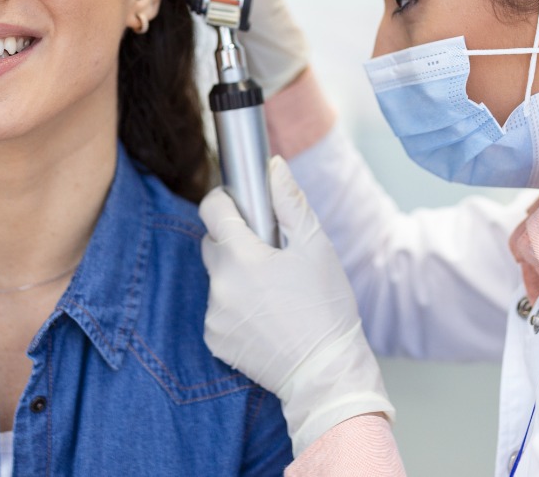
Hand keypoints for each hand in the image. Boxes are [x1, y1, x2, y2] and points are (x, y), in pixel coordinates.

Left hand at [199, 157, 393, 453]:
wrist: (325, 372)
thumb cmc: (326, 308)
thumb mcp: (316, 247)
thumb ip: (290, 202)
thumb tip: (274, 166)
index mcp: (241, 256)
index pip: (212, 210)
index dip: (225, 202)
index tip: (241, 205)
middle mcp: (219, 284)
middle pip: (213, 245)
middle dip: (235, 242)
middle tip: (270, 255)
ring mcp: (214, 315)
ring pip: (218, 279)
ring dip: (237, 277)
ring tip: (274, 293)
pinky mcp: (215, 340)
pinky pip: (219, 310)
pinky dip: (236, 308)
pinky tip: (266, 317)